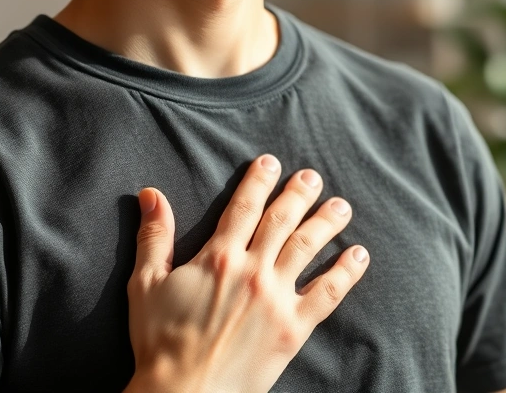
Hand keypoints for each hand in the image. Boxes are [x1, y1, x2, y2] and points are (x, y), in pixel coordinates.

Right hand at [123, 155, 368, 392]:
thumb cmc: (159, 342)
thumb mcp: (146, 283)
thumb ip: (154, 236)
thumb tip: (150, 193)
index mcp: (218, 258)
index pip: (244, 207)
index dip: (259, 181)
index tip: (271, 162)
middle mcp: (252, 270)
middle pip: (282, 220)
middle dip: (300, 194)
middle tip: (313, 176)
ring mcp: (276, 298)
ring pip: (308, 248)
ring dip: (327, 223)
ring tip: (341, 206)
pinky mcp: (294, 327)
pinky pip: (328, 293)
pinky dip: (346, 272)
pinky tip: (359, 255)